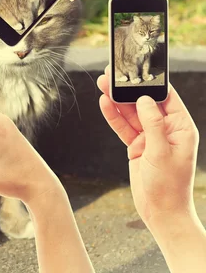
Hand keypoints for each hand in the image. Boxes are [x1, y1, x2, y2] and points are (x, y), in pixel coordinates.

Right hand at [97, 68, 198, 224]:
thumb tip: (145, 99)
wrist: (160, 212)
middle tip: (111, 75)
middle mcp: (166, 130)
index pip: (167, 98)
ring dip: (116, 100)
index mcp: (181, 128)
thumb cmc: (168, 186)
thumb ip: (153, 124)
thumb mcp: (161, 153)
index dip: (151, 83)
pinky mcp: (136, 146)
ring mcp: (150, 137)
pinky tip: (104, 104)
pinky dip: (113, 116)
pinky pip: (123, 127)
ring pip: (131, 113)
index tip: (136, 70)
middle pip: (144, 103)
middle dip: (128, 90)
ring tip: (102, 85)